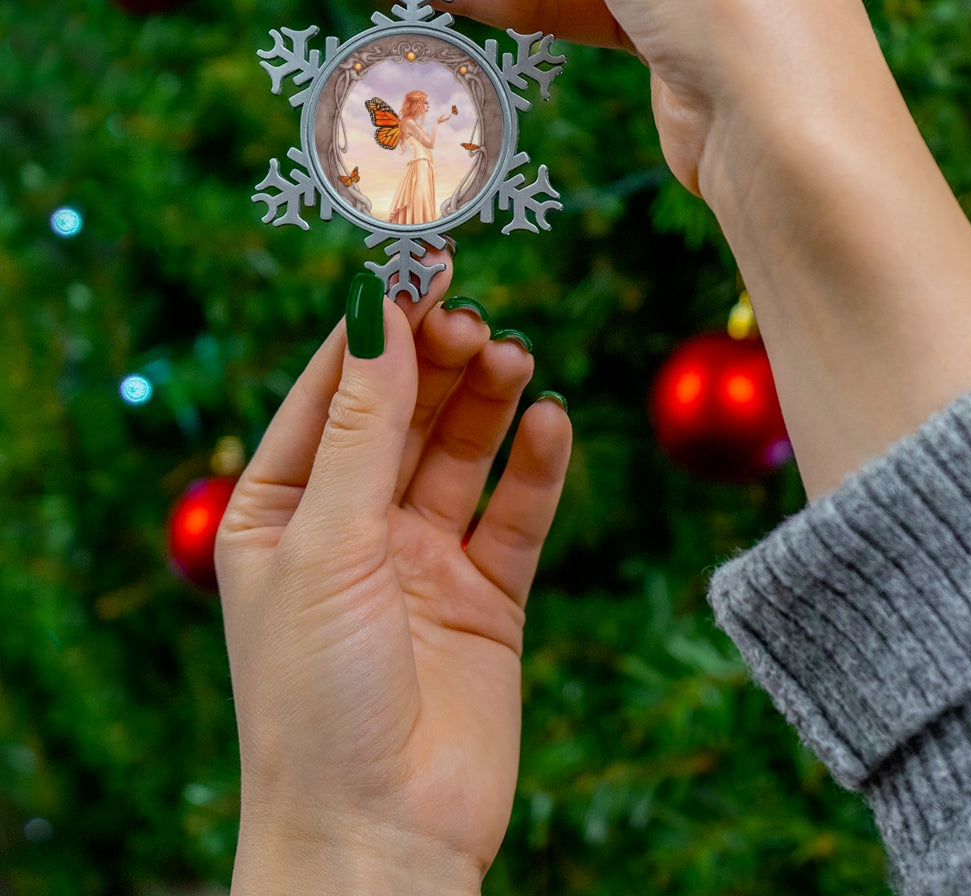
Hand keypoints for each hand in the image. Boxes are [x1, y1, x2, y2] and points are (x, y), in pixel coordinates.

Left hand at [216, 266, 570, 894]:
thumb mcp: (327, 542)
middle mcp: (352, 526)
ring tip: (515, 359)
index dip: (376, 327)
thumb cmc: (316, 696)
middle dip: (438, 360)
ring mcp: (422, 559)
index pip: (332, 391)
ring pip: (463, 452)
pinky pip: (516, 512)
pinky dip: (537, 466)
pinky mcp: (487, 595)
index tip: (420, 266)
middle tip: (475, 320)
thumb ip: (363, 425)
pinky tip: (552, 422)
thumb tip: (377, 308)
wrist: (381, 838)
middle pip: (404, 412)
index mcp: (283, 509)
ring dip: (489, 401)